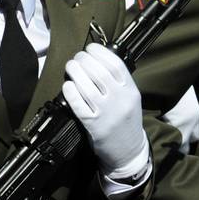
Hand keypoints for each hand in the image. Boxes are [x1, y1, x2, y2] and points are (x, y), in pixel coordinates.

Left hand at [61, 42, 147, 178]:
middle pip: (99, 72)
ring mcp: (107, 113)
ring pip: (88, 87)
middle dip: (85, 60)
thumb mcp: (130, 98)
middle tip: (78, 57)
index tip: (90, 48)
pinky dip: (71, 92)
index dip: (100, 53)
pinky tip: (68, 85)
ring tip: (71, 66)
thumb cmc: (127, 121)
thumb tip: (97, 60)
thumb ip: (119, 82)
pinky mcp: (94, 126)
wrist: (129, 151)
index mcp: (130, 91)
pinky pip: (79, 105)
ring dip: (76, 72)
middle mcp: (120, 100)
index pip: (115, 65)